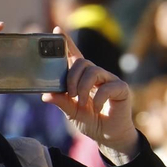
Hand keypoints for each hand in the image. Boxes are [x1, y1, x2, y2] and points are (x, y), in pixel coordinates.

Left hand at [43, 29, 138, 156]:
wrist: (109, 136)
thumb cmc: (91, 120)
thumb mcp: (72, 112)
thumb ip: (61, 102)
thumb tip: (45, 95)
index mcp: (83, 77)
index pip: (74, 56)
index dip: (66, 43)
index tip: (56, 31)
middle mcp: (96, 75)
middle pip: (82, 62)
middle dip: (72, 77)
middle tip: (70, 94)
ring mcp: (109, 80)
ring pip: (93, 71)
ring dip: (83, 87)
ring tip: (81, 103)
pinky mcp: (121, 88)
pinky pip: (108, 86)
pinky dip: (98, 98)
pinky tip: (96, 109)